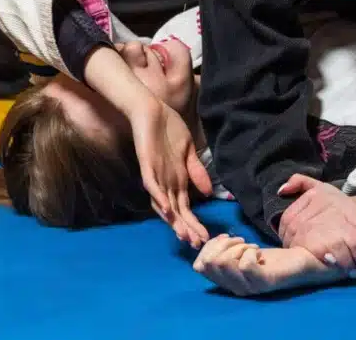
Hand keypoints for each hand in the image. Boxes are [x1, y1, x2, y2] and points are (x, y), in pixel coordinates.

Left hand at [131, 102, 213, 247]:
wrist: (151, 109)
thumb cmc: (168, 128)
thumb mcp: (188, 151)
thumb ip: (197, 171)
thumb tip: (209, 192)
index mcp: (176, 180)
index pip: (186, 207)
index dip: (195, 222)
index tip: (207, 237)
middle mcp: (165, 182)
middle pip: (176, 211)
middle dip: (187, 228)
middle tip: (197, 244)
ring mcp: (155, 175)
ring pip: (164, 204)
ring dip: (174, 220)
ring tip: (184, 235)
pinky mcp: (146, 165)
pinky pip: (152, 185)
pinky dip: (159, 198)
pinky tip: (168, 209)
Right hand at [277, 174, 355, 276]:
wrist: (296, 210)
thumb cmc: (328, 209)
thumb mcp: (348, 203)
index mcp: (346, 205)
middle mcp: (335, 212)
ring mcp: (320, 225)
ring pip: (344, 248)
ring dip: (352, 264)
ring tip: (354, 272)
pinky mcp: (307, 236)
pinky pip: (328, 254)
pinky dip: (338, 265)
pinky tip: (341, 270)